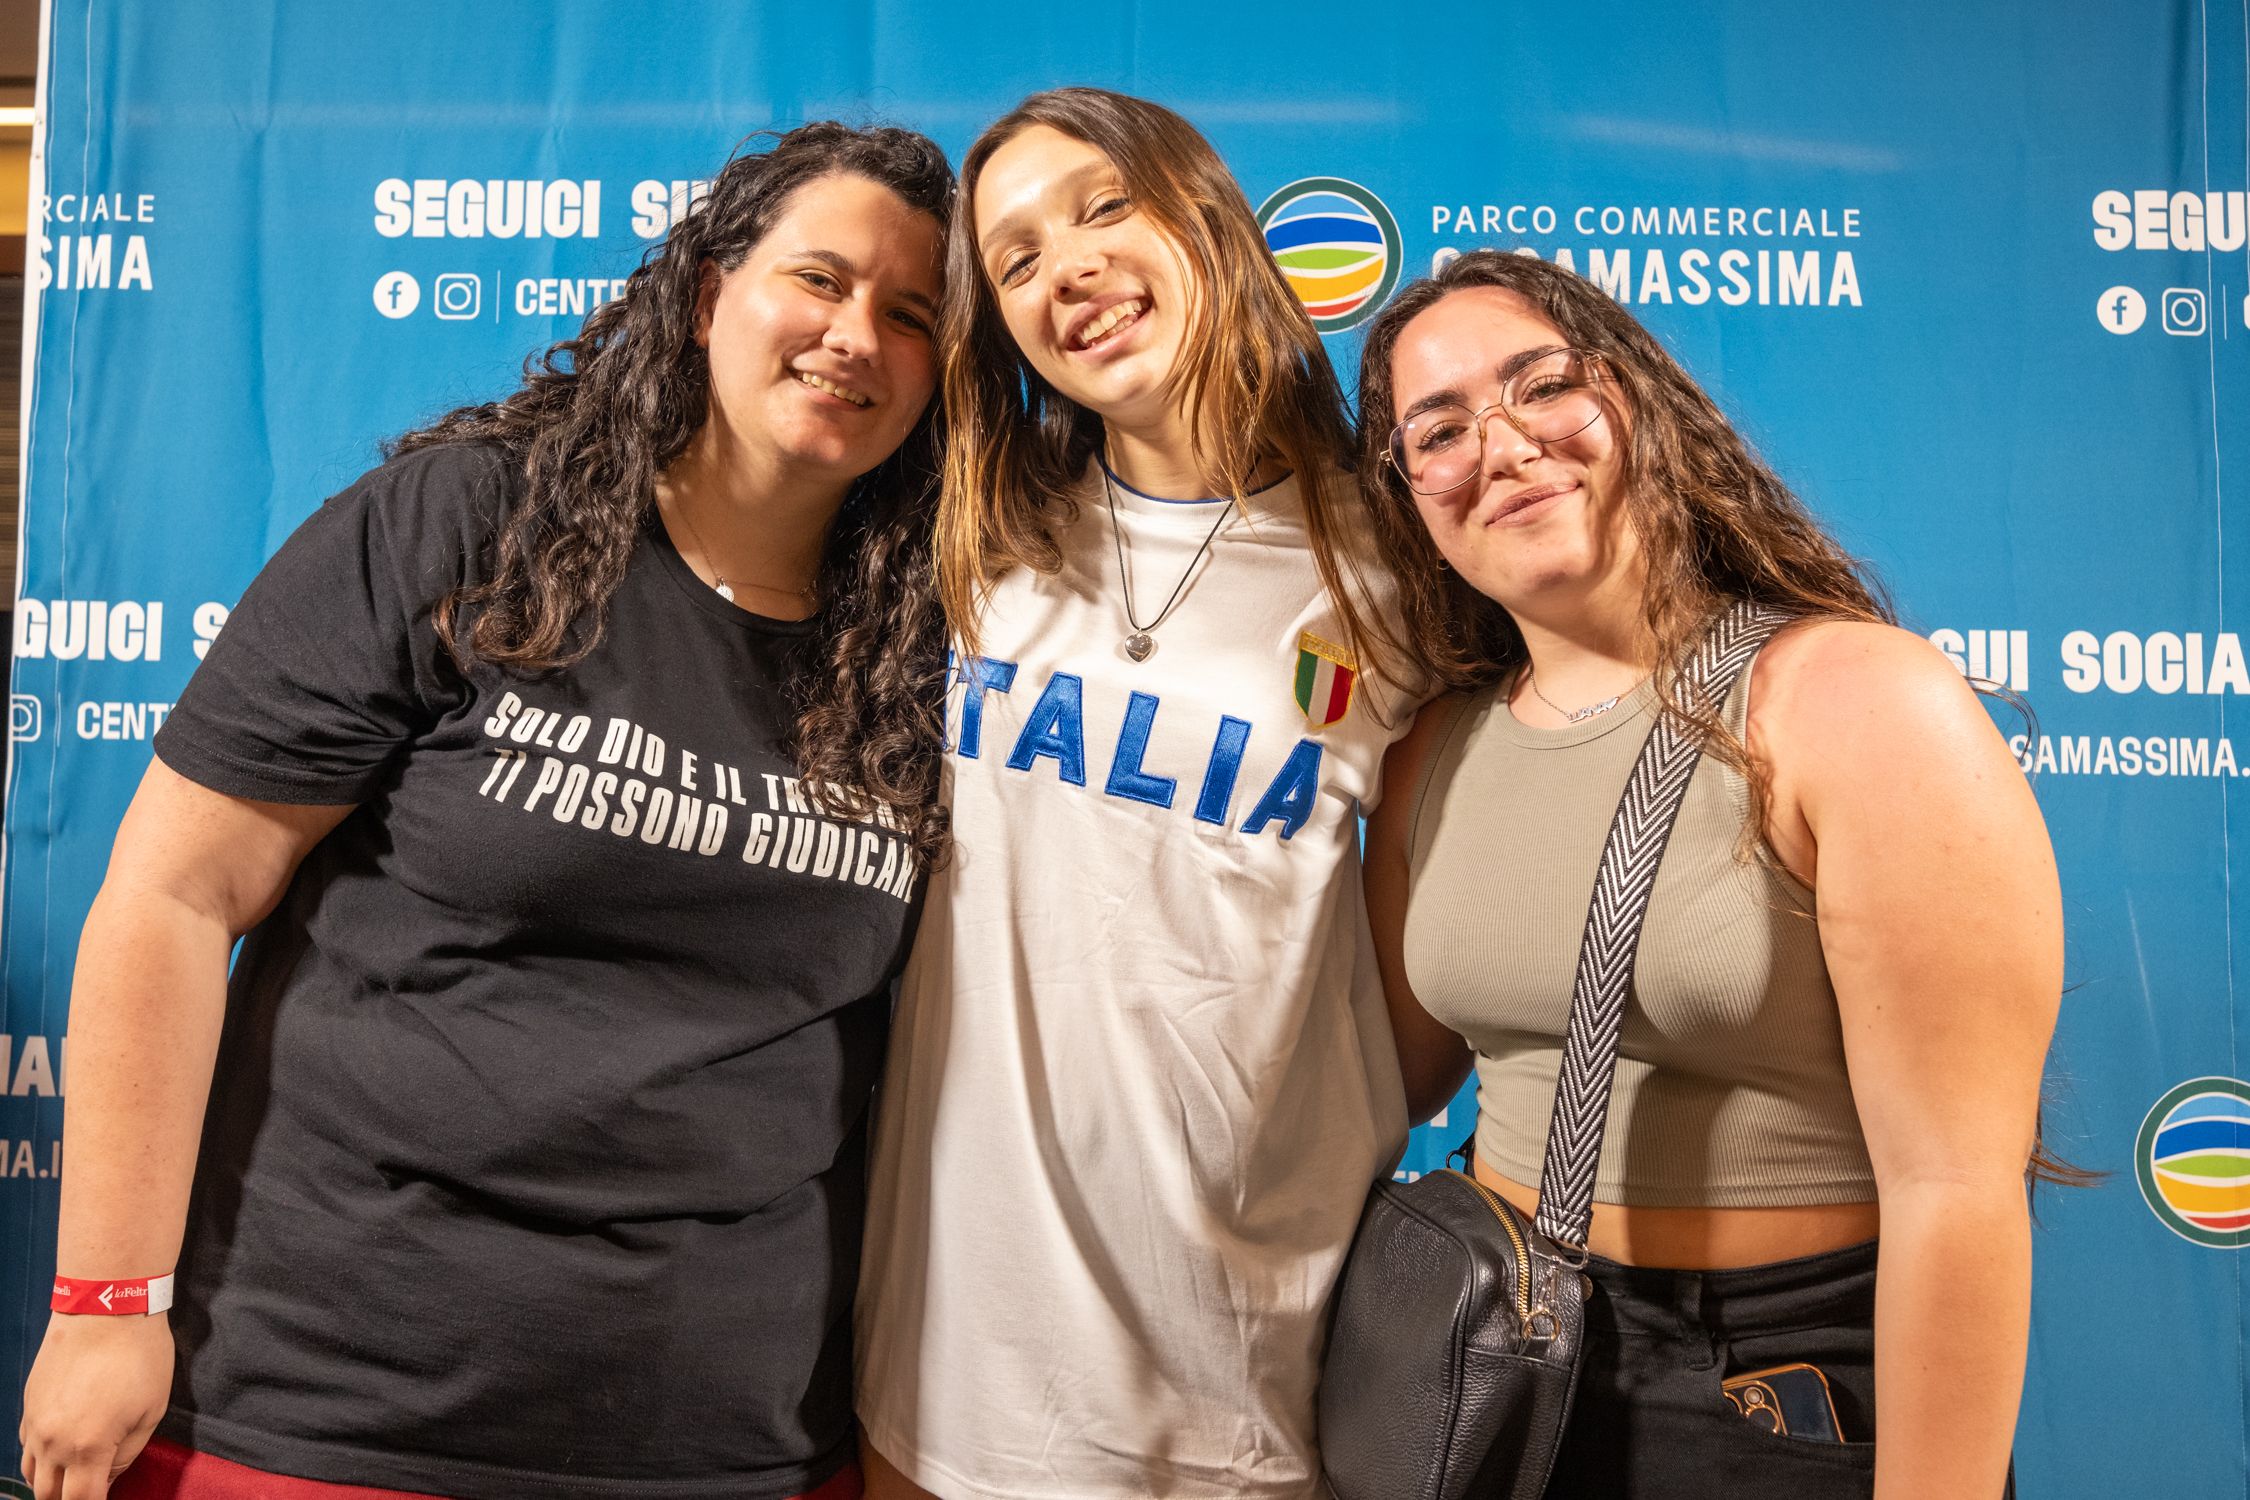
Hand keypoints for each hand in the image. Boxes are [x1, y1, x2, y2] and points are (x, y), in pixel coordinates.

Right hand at [18, 1313, 171, 1499]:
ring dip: (51, 1483)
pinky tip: (61, 1451)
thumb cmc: (139, 1358)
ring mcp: (34, 1423)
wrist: (105, 1309)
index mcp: (87, 1447)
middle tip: (92, 1490)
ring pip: (31, 1473)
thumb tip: (108, 1479)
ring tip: (75, 1477)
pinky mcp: (28, 1405)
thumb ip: (127, 1456)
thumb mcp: (150, 1411)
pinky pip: (26, 1447)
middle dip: (68, 1499)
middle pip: (48, 1494)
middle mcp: (52, 1442)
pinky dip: (41, 1458)